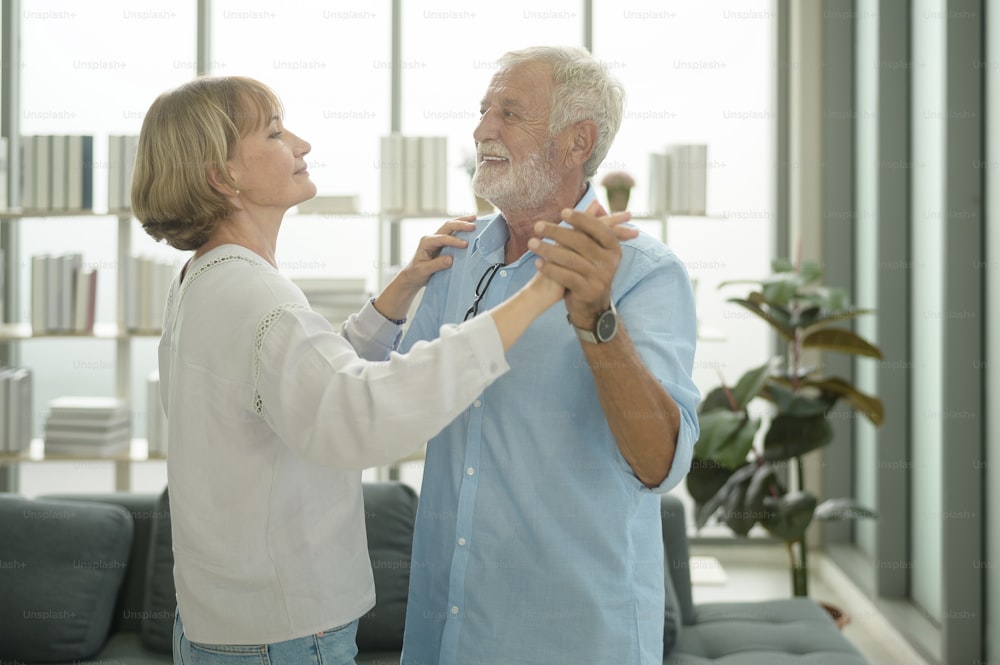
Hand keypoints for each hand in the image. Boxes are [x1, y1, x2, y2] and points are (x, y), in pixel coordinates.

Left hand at [373, 215, 475, 322]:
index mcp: (426, 242)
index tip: (465, 245)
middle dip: (460, 224)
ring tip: (474, 218)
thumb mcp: (424, 270)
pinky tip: (469, 225)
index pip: (442, 238)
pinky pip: (452, 232)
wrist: (412, 275)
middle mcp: (432, 237)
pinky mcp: (442, 243)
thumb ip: (437, 265)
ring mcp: (437, 239)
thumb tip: (451, 259)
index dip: (454, 241)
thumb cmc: (416, 273)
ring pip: (450, 226)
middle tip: (473, 226)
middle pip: (447, 226)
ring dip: (462, 221)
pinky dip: (461, 227)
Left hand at [526, 201, 637, 328]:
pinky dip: (550, 268)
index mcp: (614, 248)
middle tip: (537, 226)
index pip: (598, 229)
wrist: (592, 306)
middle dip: (557, 232)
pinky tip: (538, 263)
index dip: (581, 219)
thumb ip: (593, 228)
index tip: (562, 213)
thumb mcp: (595, 250)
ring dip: (548, 250)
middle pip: (581, 242)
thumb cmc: (589, 270)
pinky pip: (566, 276)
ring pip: (571, 259)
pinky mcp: (588, 291)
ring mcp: (600, 278)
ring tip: (531, 243)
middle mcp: (610, 263)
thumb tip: (595, 202)